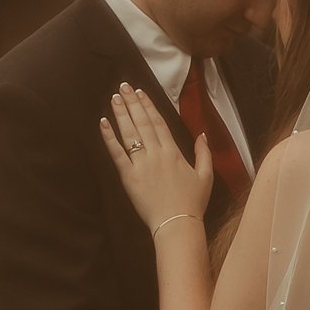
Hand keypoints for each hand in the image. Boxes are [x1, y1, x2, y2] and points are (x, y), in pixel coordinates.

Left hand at [100, 80, 209, 232]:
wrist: (177, 223)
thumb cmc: (192, 202)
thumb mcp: (206, 176)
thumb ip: (204, 153)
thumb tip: (203, 133)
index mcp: (173, 152)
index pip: (158, 122)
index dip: (148, 105)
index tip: (140, 92)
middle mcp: (156, 154)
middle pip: (142, 122)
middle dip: (132, 103)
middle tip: (123, 86)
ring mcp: (141, 164)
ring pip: (130, 133)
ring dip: (121, 114)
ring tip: (114, 98)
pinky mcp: (129, 177)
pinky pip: (117, 153)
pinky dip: (109, 138)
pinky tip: (103, 123)